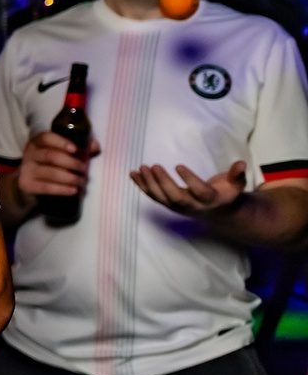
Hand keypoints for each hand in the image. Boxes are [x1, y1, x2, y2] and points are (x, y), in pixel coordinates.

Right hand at [15, 129, 99, 209]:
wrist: (31, 181)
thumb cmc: (51, 163)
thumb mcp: (61, 152)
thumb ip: (79, 147)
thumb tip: (95, 146)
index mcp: (38, 142)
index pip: (46, 138)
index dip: (61, 142)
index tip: (75, 150)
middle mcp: (29, 154)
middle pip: (50, 156)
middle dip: (71, 163)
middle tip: (84, 169)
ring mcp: (26, 169)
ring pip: (50, 173)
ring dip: (70, 178)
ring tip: (81, 182)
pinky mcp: (27, 184)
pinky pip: (46, 187)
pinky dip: (62, 190)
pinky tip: (73, 190)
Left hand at [131, 160, 246, 216]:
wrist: (216, 211)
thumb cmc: (226, 193)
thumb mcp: (236, 184)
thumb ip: (237, 174)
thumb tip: (241, 163)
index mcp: (209, 199)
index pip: (199, 191)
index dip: (189, 180)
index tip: (179, 165)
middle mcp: (192, 206)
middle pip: (175, 197)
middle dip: (163, 182)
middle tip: (154, 166)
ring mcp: (178, 207)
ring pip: (161, 198)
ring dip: (149, 183)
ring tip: (141, 168)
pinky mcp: (168, 204)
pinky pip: (152, 196)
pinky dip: (142, 185)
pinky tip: (133, 173)